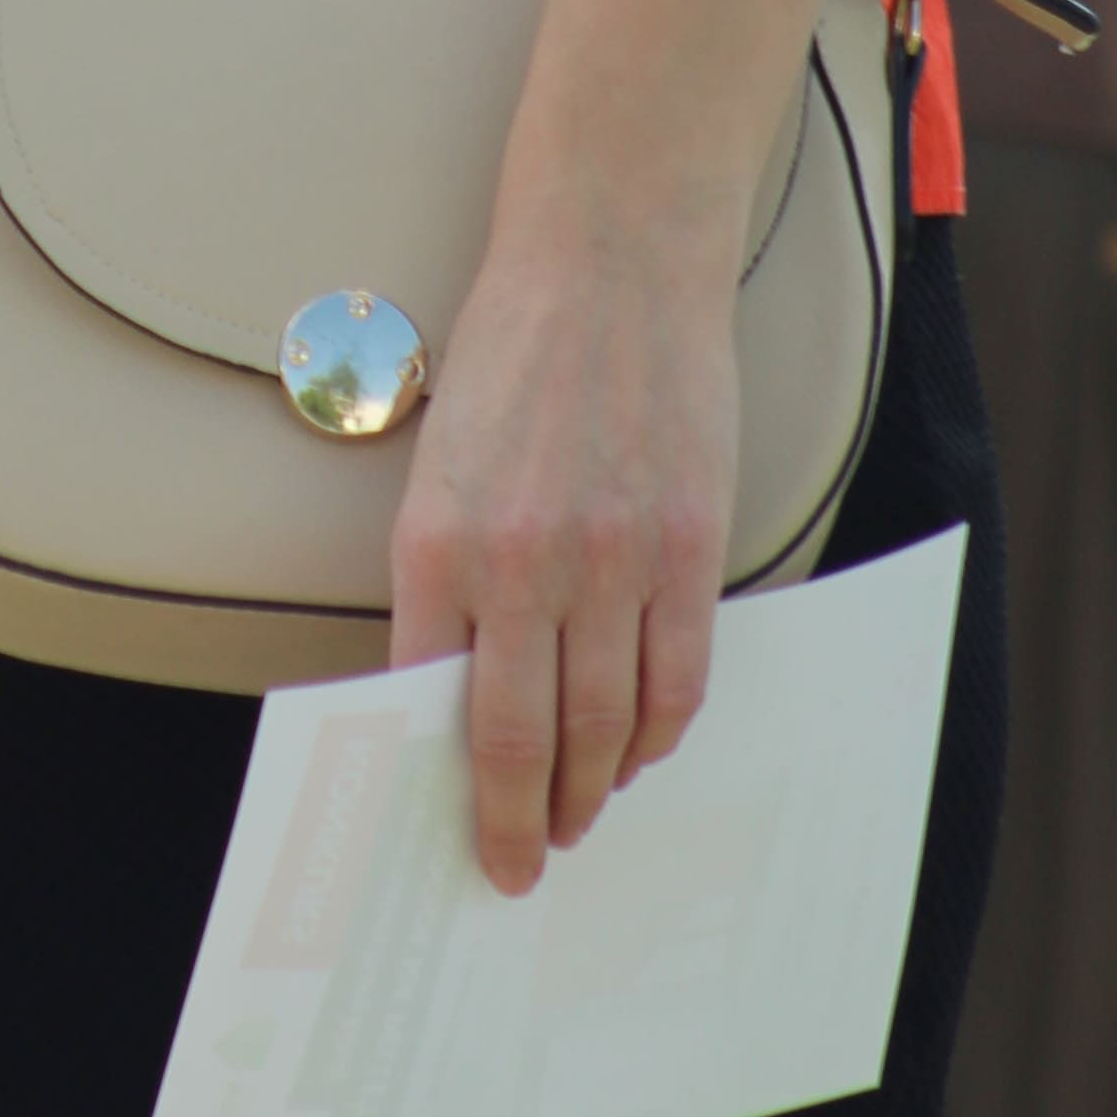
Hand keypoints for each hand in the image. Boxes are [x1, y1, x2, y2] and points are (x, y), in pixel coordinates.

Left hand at [384, 210, 740, 896]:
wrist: (609, 256)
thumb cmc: (515, 350)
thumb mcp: (443, 458)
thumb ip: (449, 570)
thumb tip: (454, 687)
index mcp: (436, 540)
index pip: (429, 703)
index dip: (444, 787)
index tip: (451, 834)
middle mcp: (518, 563)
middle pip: (522, 741)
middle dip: (520, 821)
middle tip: (522, 861)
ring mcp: (611, 560)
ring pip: (604, 726)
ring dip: (593, 789)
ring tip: (582, 815)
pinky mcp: (687, 546)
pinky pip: (678, 677)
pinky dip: (659, 732)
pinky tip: (642, 746)